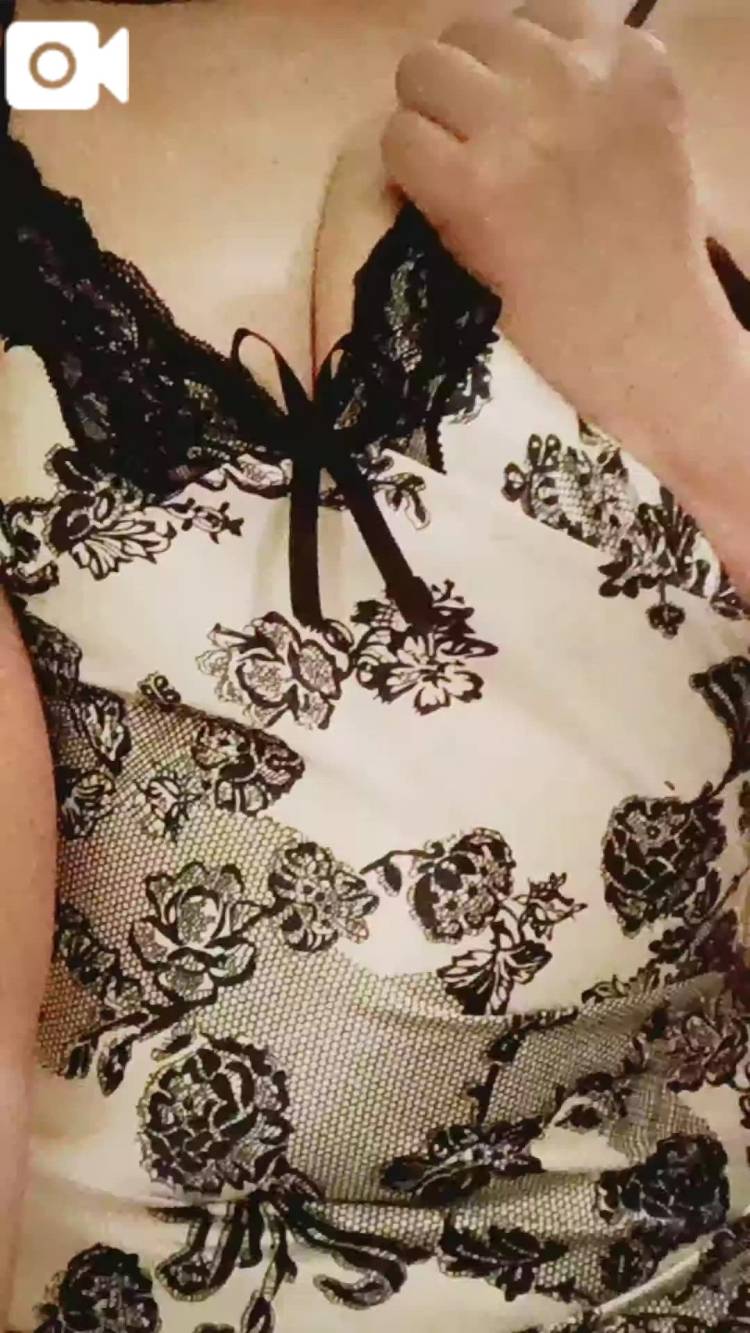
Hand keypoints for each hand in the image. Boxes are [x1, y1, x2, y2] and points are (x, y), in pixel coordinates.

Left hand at [382, 1, 744, 489]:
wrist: (644, 339)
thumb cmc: (648, 260)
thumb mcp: (649, 142)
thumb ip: (595, 93)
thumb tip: (511, 75)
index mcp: (629, 65)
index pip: (541, 15)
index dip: (510, 64)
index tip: (511, 111)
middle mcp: (573, 81)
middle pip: (473, 33)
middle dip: (460, 83)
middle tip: (465, 140)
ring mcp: (518, 131)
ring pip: (424, 70)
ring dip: (423, 116)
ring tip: (445, 167)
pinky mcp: (471, 188)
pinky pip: (399, 138)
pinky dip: (403, 169)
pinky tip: (432, 203)